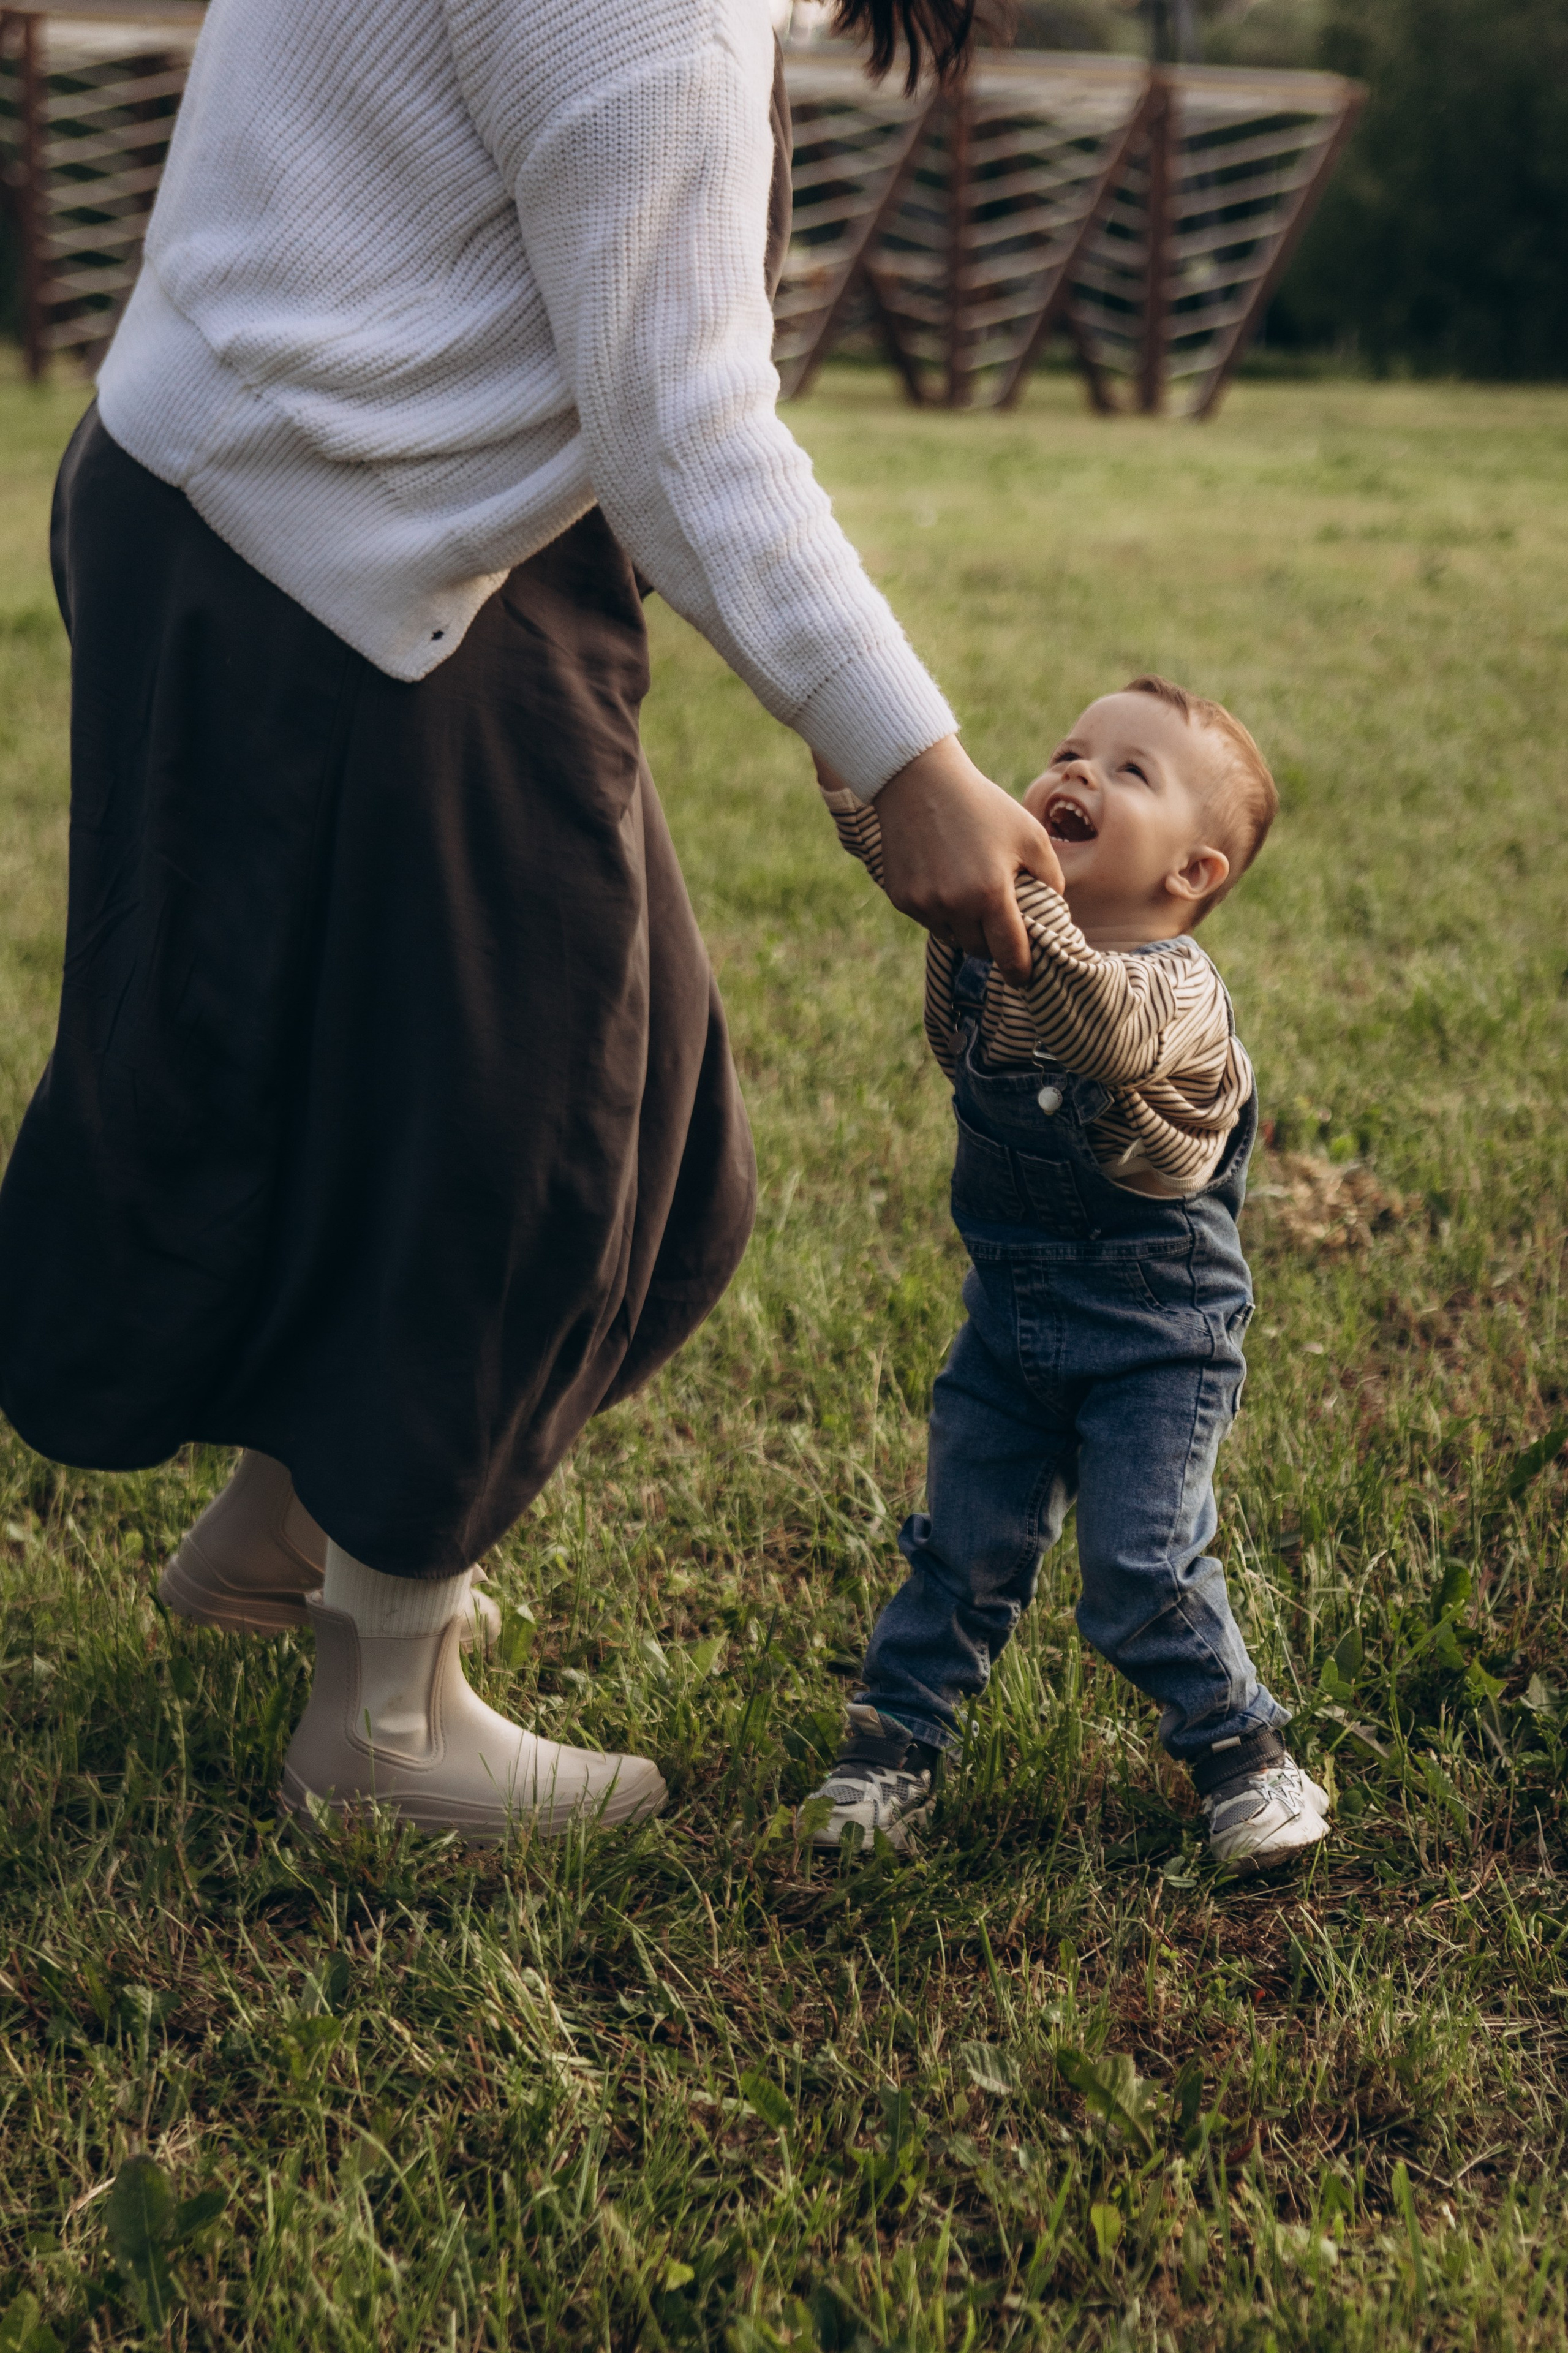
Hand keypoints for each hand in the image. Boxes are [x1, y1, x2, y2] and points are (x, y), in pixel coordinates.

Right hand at [861, 736, 1062, 984]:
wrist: (920, 782)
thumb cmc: (984, 806)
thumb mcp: (1031, 835)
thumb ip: (1052, 879)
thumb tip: (1054, 915)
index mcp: (991, 893)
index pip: (1010, 954)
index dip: (1021, 971)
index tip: (1026, 978)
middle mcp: (954, 906)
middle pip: (980, 950)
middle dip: (993, 943)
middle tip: (1002, 922)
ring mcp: (924, 904)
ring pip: (953, 938)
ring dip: (966, 928)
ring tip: (972, 892)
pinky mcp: (902, 899)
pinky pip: (930, 921)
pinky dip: (942, 912)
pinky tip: (946, 879)